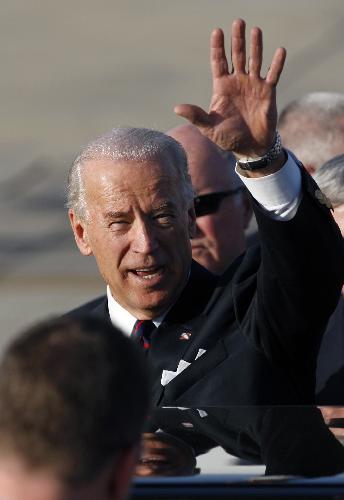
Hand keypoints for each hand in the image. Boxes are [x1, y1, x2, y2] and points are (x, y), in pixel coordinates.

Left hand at [174, 19, 285, 157]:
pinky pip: (273, 74)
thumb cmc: (227, 138)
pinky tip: (280, 50)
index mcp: (222, 87)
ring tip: (255, 30)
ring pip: (255, 60)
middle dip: (237, 39)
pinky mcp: (268, 91)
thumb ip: (196, 116)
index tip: (217, 31)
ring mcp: (253, 85)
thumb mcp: (209, 128)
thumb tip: (176, 108)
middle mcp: (237, 82)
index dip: (218, 47)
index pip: (218, 62)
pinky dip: (277, 63)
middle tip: (238, 21)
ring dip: (255, 46)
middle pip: (237, 56)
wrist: (250, 148)